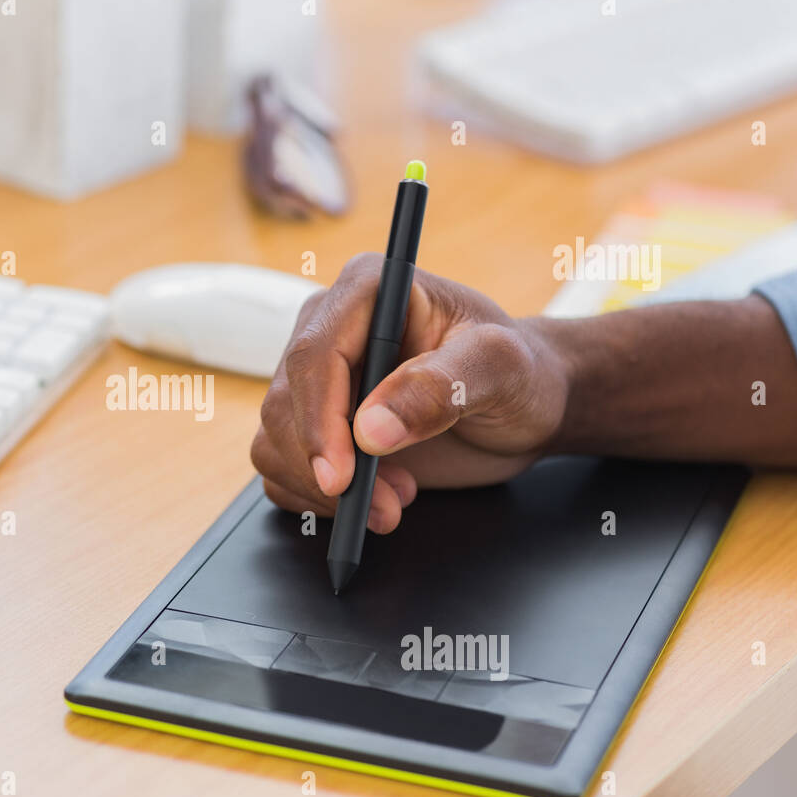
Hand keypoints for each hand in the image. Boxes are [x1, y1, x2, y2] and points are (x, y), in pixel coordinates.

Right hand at [251, 253, 570, 532]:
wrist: (522, 405)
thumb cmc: (518, 371)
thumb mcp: (500, 369)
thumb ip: (440, 387)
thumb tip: (370, 430)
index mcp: (367, 290)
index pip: (314, 355)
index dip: (319, 421)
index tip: (341, 478)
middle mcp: (328, 328)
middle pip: (284, 404)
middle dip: (328, 469)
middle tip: (386, 506)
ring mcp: (316, 378)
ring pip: (274, 440)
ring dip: (323, 490)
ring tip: (392, 501)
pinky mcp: (314, 422)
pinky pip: (280, 467)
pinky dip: (314, 499)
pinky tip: (368, 499)